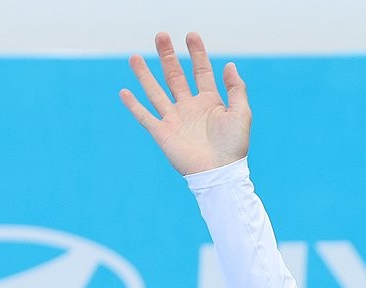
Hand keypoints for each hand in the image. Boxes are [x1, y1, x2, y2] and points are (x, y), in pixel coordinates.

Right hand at [119, 32, 250, 175]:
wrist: (220, 173)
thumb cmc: (233, 147)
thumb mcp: (241, 113)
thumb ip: (236, 89)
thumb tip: (229, 65)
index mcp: (210, 102)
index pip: (201, 71)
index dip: (197, 54)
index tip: (191, 35)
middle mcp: (190, 107)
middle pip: (175, 76)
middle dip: (167, 56)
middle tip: (161, 36)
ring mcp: (174, 119)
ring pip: (155, 91)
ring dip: (144, 74)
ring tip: (134, 56)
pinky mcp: (162, 133)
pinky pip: (144, 116)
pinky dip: (133, 105)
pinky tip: (124, 91)